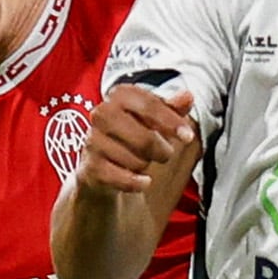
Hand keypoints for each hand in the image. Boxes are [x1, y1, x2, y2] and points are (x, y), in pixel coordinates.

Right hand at [77, 83, 196, 197]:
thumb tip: (188, 96)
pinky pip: (123, 179)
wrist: (101, 166)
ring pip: (135, 160)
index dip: (171, 122)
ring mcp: (93, 140)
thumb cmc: (131, 135)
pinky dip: (137, 183)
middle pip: (145, 137)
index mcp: (119, 95)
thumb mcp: (153, 119)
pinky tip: (142, 181)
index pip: (150, 105)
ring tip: (140, 161)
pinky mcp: (90, 166)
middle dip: (161, 150)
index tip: (188, 137)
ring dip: (145, 165)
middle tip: (164, 154)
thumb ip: (171, 108)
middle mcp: (102, 114)